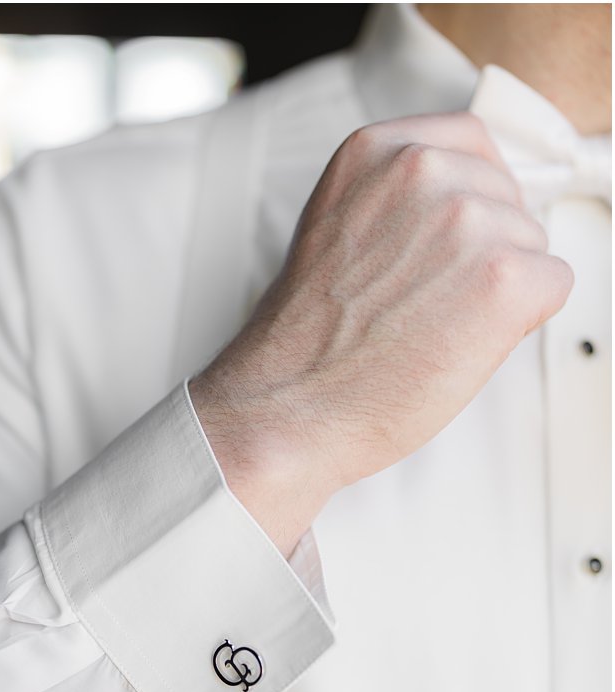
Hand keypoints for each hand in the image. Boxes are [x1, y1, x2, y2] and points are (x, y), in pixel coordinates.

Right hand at [189, 112, 572, 555]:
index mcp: (374, 150)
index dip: (463, 199)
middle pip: (506, 196)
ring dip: (494, 289)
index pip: (470, 142)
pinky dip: (515, 324)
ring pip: (530, 243)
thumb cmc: (303, 340)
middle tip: (417, 299)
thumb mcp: (334, 228)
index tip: (433, 241)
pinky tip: (453, 342)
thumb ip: (396, 198)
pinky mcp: (504, 275)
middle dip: (478, 248)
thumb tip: (462, 203)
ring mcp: (466, 219)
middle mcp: (422, 169)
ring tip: (427, 324)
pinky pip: (552, 285)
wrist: (283, 406)